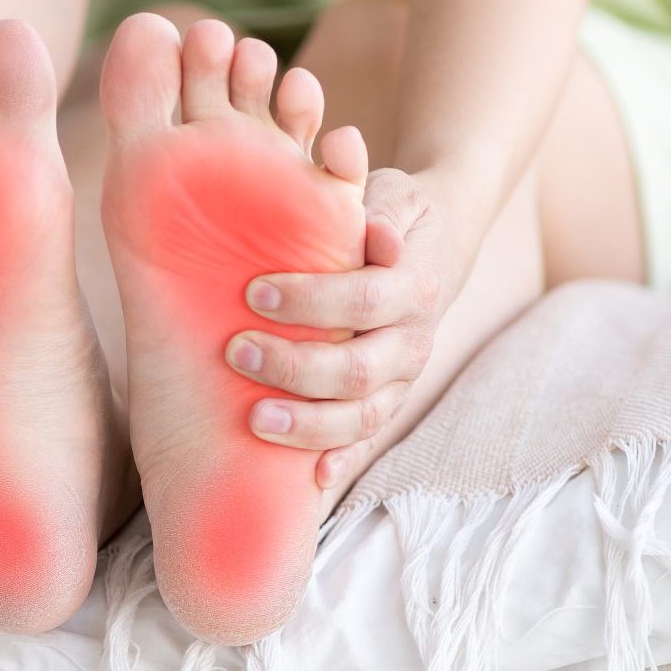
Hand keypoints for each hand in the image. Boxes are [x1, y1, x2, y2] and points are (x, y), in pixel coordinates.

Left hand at [225, 169, 450, 490]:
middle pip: (358, 369)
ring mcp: (402, 379)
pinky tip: (310, 478)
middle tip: (237, 351)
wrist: (434, 246)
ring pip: (362, 416)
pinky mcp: (388, 401)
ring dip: (308, 424)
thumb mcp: (390, 192)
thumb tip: (363, 211)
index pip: (364, 300)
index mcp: (414, 285)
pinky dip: (341, 460)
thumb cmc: (390, 215)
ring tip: (255, 420)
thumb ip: (367, 196)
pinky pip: (367, 438)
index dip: (311, 301)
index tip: (254, 292)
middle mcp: (413, 340)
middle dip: (294, 367)